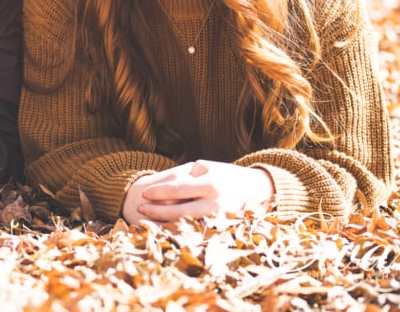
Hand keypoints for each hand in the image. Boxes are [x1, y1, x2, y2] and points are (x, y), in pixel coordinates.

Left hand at [121, 160, 273, 222]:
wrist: (260, 190)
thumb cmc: (228, 175)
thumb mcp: (209, 167)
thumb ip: (188, 175)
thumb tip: (167, 186)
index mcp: (210, 184)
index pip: (178, 189)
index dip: (159, 192)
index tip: (144, 193)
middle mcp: (215, 203)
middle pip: (179, 210)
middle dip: (156, 210)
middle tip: (140, 208)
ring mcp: (219, 219)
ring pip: (186, 224)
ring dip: (164, 224)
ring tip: (147, 221)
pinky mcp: (222, 229)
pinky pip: (195, 232)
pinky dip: (179, 231)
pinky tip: (165, 229)